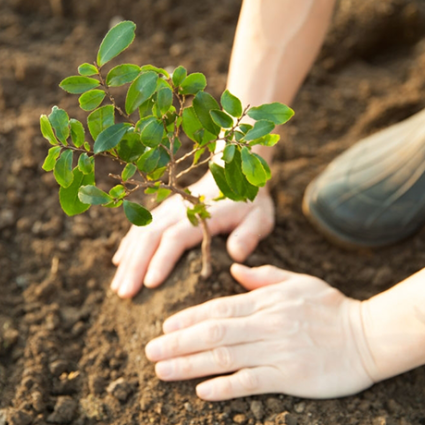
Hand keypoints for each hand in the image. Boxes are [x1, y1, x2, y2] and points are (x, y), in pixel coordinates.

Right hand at [110, 173, 274, 297]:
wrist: (234, 174)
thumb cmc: (248, 203)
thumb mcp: (259, 218)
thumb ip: (248, 235)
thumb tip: (236, 255)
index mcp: (202, 215)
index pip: (175, 238)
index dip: (161, 260)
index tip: (149, 284)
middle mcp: (179, 211)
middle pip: (150, 237)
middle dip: (135, 266)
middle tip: (124, 294)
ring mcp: (168, 209)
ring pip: (140, 233)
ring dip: (128, 260)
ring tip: (117, 287)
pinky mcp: (163, 211)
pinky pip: (140, 227)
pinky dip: (128, 245)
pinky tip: (119, 262)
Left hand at [145, 264, 373, 399]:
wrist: (367, 335)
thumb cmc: (329, 306)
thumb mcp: (296, 281)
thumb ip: (263, 276)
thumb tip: (234, 270)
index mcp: (265, 301)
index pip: (218, 309)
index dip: (189, 318)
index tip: (165, 327)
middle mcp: (266, 324)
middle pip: (214, 334)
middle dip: (178, 343)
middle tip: (150, 351)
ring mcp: (277, 350)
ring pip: (225, 358)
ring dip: (190, 365)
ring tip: (163, 370)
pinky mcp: (290, 375)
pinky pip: (252, 381)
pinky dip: (225, 386)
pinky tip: (202, 390)